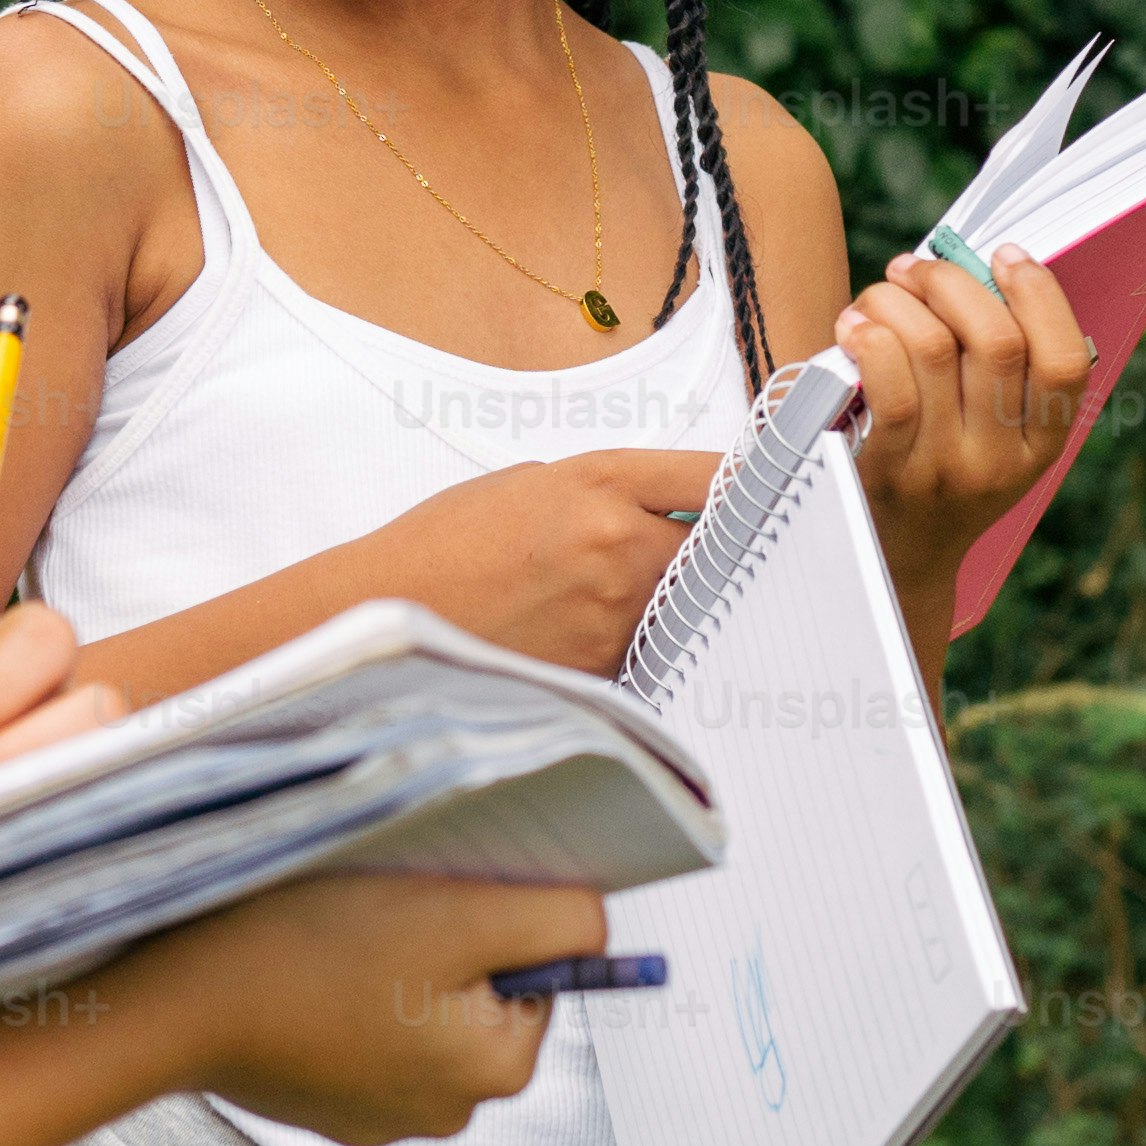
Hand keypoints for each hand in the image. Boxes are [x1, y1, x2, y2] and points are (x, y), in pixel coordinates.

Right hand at [133, 870, 612, 1144]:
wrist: (177, 1003)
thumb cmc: (315, 953)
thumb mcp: (456, 916)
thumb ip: (554, 920)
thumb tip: (599, 925)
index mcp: (495, 1072)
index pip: (537, 971)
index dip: (491, 921)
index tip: (432, 902)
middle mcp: (448, 1113)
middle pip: (477, 992)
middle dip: (440, 947)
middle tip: (380, 914)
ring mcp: (378, 1117)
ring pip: (415, 1009)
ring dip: (389, 970)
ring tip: (332, 944)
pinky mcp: (323, 1105)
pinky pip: (359, 1033)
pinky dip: (340, 999)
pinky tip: (302, 976)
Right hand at [361, 448, 726, 675]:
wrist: (387, 609)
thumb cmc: (447, 542)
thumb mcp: (530, 483)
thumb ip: (605, 492)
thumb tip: (666, 512)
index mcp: (600, 484)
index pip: (712, 477)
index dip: (743, 482)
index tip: (758, 490)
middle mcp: (618, 546)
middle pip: (716, 547)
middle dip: (710, 548)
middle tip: (695, 550)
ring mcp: (614, 613)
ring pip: (683, 601)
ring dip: (671, 596)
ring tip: (613, 592)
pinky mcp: (602, 668)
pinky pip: (647, 645)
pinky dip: (636, 638)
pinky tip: (587, 630)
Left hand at [837, 244, 1097, 597]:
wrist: (894, 563)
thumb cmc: (941, 474)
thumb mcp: (995, 440)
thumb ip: (1000, 370)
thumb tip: (973, 269)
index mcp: (1042, 446)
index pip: (1067, 362)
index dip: (1041, 296)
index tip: (1005, 254)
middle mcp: (1000, 460)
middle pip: (996, 341)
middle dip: (951, 282)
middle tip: (916, 267)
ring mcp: (945, 468)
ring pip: (934, 349)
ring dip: (899, 300)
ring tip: (880, 293)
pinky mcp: (889, 471)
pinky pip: (889, 384)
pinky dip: (871, 337)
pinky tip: (856, 325)